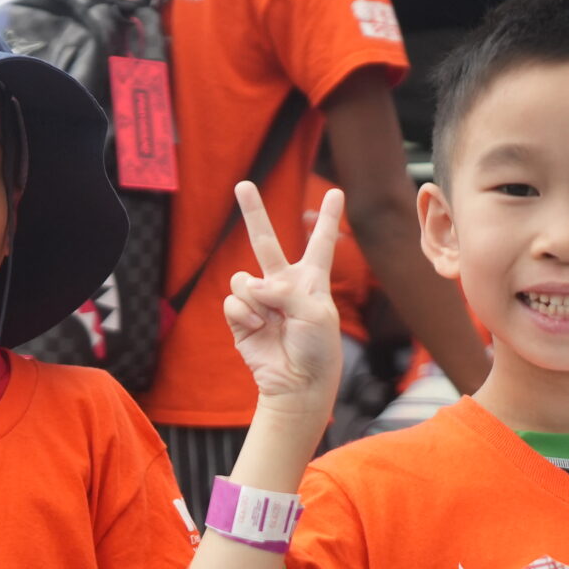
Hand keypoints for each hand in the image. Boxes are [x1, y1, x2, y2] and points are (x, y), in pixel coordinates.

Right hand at [222, 181, 345, 417]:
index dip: (328, 218)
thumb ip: (286, 290)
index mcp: (312, 280)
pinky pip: (233, 302)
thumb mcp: (316, 313)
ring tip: (271, 321)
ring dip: (256, 299)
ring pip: (243, 278)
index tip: (336, 192)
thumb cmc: (317, 349)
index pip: (321, 242)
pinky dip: (246, 316)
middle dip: (253, 212)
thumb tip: (253, 288)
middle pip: (265, 242)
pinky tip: (260, 330)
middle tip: (242, 184)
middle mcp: (283, 284)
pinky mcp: (241, 317)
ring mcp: (259, 300)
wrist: (297, 383)